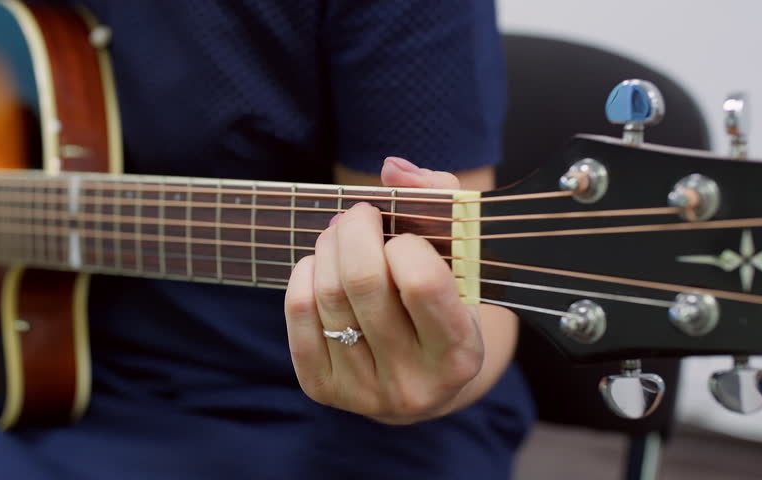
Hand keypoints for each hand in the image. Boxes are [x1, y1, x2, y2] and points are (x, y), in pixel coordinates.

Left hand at [284, 157, 514, 424]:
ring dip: (329, 246)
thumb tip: (392, 169)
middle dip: (355, 229)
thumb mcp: (462, 259)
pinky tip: (320, 265)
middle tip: (359, 214)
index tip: (403, 236)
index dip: (405, 243)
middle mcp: (413, 384)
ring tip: (340, 233)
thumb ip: (441, 200)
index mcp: (459, 354)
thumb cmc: (444, 304)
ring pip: (327, 293)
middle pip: (363, 282)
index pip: (422, 282)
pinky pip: (299, 312)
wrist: (422, 379)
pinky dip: (305, 273)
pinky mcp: (322, 389)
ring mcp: (364, 392)